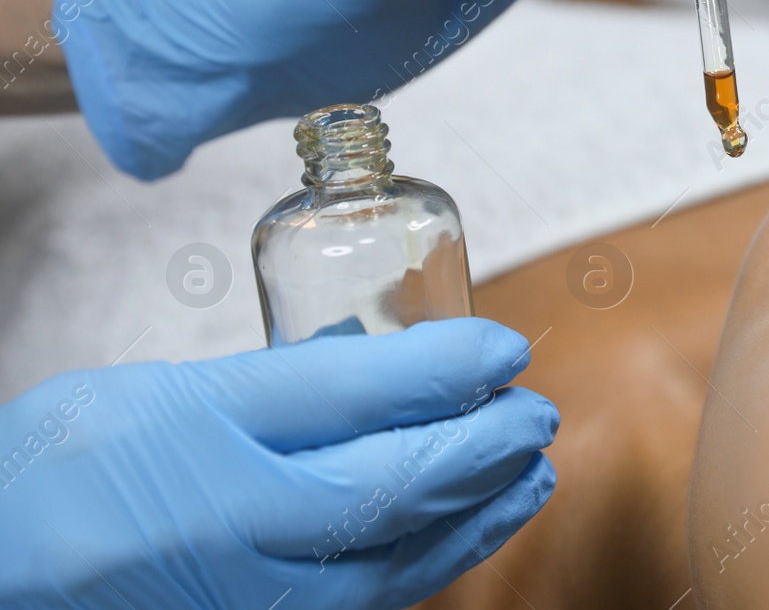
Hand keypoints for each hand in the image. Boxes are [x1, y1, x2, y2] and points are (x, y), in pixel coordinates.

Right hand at [0, 319, 557, 608]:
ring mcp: (246, 594)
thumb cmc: (66, 468)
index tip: (504, 350)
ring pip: (395, 558)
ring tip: (532, 472)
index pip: (352, 396)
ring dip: (479, 513)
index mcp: (198, 434)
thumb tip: (405, 371)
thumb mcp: (166, 391)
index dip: (446, 369)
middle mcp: (228, 522)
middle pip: (391, 484)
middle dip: (483, 448)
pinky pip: (367, 603)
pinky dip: (431, 564)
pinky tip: (468, 534)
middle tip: (535, 412)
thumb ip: (286, 383)